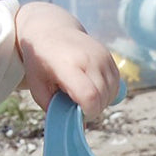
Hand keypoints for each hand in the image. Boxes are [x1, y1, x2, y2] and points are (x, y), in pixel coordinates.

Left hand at [14, 1, 120, 117]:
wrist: (51, 30)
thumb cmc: (40, 62)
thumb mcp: (38, 87)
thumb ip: (55, 108)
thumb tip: (76, 126)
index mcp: (67, 65)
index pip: (89, 96)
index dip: (87, 112)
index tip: (76, 111)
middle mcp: (89, 58)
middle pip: (102, 98)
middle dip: (92, 109)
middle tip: (75, 104)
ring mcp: (102, 56)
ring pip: (112, 93)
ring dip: (100, 102)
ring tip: (81, 94)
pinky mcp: (110, 57)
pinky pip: (116, 85)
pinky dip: (106, 93)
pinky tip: (91, 87)